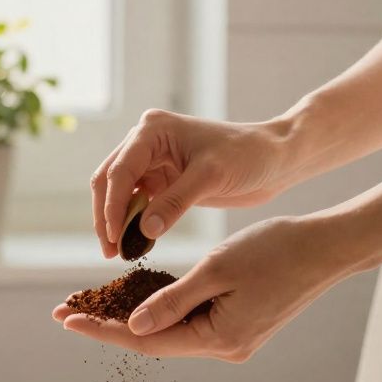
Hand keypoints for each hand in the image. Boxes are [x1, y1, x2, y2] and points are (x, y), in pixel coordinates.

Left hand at [54, 215, 358, 361]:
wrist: (326, 248)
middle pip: (154, 341)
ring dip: (132, 317)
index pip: (145, 341)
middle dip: (108, 324)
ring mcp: (233, 340)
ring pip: (170, 331)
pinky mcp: (238, 326)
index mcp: (219, 340)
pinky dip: (162, 309)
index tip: (67, 321)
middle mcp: (224, 349)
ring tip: (91, 303)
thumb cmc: (276, 251)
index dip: (103, 330)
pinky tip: (135, 297)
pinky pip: (190, 322)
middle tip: (66, 310)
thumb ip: (172, 300)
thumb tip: (131, 326)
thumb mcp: (216, 269)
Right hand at [91, 109, 290, 256]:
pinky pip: (138, 202)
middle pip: (109, 180)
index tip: (114, 237)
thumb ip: (174, 202)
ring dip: (117, 220)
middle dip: (107, 215)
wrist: (274, 159)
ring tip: (119, 252)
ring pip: (119, 192)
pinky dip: (134, 222)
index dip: (112, 206)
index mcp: (154, 130)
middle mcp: (147, 141)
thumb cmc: (247, 155)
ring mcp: (153, 161)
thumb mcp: (210, 177)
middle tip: (110, 251)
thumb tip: (142, 231)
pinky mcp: (164, 180)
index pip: (120, 170)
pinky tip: (137, 243)